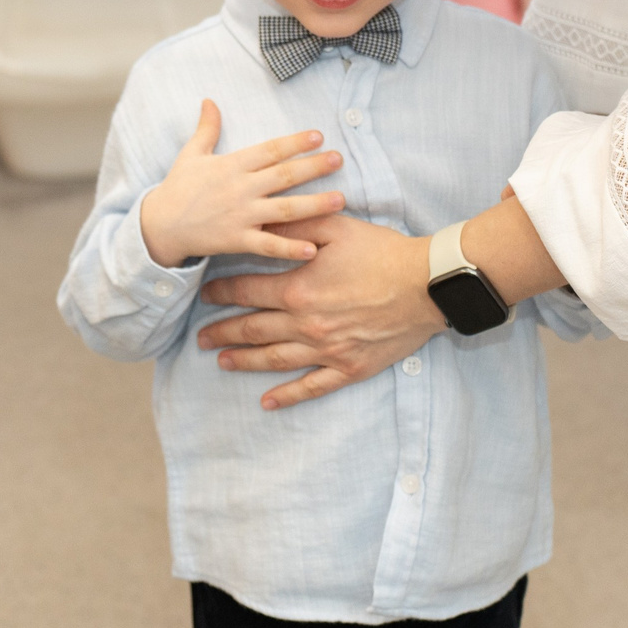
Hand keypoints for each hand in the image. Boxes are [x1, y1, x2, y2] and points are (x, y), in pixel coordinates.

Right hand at [137, 101, 343, 268]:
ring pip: (284, 209)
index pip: (270, 150)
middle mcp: (240, 188)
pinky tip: (313, 248)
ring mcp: (240, 215)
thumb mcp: (191, 154)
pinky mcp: (237, 240)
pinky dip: (290, 247)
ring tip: (340, 199)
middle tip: (339, 159)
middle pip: (284, 175)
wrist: (160, 225)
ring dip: (314, 204)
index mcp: (232, 165)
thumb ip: (207, 128)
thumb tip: (210, 100)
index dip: (295, 142)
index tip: (319, 136)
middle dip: (313, 167)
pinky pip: (268, 245)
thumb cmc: (178, 188)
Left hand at [195, 212, 445, 408]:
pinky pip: (312, 386)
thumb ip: (294, 227)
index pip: (247, 291)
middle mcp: (306, 324)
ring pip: (274, 360)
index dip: (222, 293)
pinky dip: (288, 396)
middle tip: (200, 338)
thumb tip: (260, 224)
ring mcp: (326, 350)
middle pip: (252, 329)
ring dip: (244, 361)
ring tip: (222, 362)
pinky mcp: (348, 368)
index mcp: (298, 289)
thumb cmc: (382, 252)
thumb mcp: (335, 227)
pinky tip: (268, 402)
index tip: (205, 295)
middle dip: (222, 332)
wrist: (426, 285)